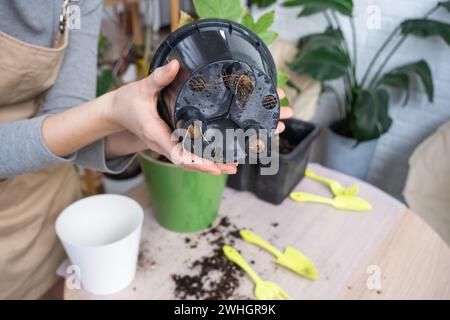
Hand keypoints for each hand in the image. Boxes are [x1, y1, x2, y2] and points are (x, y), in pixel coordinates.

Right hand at [105, 60, 292, 173]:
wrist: (115, 113)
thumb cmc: (127, 102)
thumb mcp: (141, 88)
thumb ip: (159, 78)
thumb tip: (175, 64)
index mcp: (157, 135)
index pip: (178, 154)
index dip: (196, 161)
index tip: (213, 165)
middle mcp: (163, 144)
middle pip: (189, 162)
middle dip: (210, 166)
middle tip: (233, 167)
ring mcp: (166, 146)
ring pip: (190, 161)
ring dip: (210, 165)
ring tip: (232, 166)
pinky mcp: (170, 143)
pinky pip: (187, 155)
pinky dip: (203, 159)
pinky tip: (218, 158)